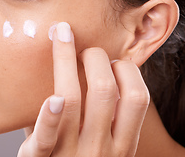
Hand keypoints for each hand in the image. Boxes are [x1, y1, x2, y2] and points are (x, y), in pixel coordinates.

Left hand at [17, 22, 149, 156]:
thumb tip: (94, 70)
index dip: (127, 70)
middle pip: (104, 90)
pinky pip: (47, 136)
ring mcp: (71, 153)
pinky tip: (54, 98)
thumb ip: (101, 116)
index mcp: (121, 144)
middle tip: (85, 48)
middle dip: (96, 57)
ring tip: (63, 39)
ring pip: (74, 100)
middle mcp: (101, 148)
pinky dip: (49, 116)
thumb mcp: (100, 144)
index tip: (112, 60)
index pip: (137, 98)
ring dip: (68, 61)